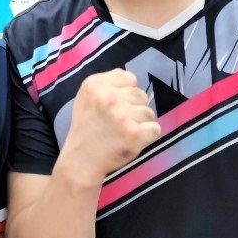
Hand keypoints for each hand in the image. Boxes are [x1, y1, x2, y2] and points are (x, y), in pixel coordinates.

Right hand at [61, 69, 159, 186]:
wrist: (81, 160)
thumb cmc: (87, 127)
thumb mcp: (87, 97)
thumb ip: (107, 85)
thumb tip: (133, 82)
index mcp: (95, 84)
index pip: (129, 77)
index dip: (126, 92)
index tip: (115, 105)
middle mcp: (108, 97)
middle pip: (141, 95)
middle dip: (134, 108)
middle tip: (119, 122)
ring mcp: (122, 115)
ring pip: (149, 112)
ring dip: (140, 123)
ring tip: (123, 132)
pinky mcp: (134, 133)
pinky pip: (155, 129)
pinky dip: (147, 136)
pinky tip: (131, 140)